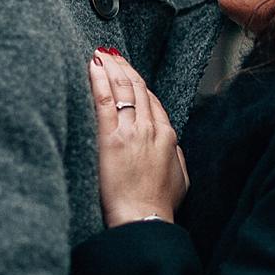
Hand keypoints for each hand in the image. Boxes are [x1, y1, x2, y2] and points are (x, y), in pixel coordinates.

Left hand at [88, 49, 188, 226]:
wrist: (144, 220)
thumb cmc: (159, 206)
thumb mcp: (180, 179)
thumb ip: (176, 157)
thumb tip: (173, 147)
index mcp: (167, 136)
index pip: (152, 100)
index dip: (139, 83)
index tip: (129, 73)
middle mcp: (151, 128)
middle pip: (138, 88)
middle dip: (124, 67)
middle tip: (112, 54)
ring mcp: (131, 131)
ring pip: (123, 88)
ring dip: (111, 67)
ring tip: (101, 54)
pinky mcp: (111, 138)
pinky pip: (105, 100)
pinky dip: (99, 80)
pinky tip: (93, 66)